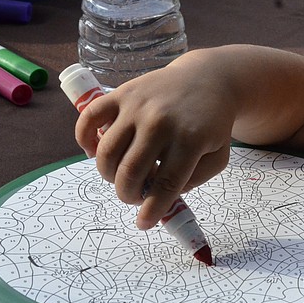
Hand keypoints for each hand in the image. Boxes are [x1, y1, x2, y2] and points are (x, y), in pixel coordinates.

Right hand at [75, 50, 234, 229]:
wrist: (206, 79)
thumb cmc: (212, 123)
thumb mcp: (219, 154)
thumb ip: (196, 179)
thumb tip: (161, 197)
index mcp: (190, 139)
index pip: (166, 185)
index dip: (152, 210)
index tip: (143, 223)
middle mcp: (161, 122)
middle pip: (130, 172)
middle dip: (128, 195)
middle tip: (135, 196)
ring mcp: (138, 106)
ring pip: (107, 152)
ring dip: (108, 174)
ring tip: (120, 175)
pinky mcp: (121, 93)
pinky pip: (89, 119)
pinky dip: (84, 140)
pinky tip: (94, 152)